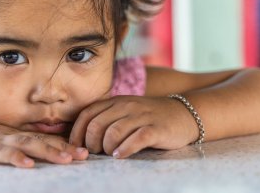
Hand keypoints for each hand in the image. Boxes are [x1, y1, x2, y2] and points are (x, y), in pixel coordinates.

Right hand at [0, 110, 88, 167]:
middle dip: (63, 147)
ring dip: (47, 151)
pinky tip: (27, 164)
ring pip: (25, 144)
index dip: (64, 143)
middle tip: (84, 155)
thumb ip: (12, 143)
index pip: (43, 138)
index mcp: (12, 134)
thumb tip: (33, 152)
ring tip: (66, 159)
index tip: (84, 151)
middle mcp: (7, 135)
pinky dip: (13, 158)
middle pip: (40, 140)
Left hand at [69, 96, 198, 157]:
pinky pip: (136, 138)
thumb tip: (80, 137)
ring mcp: (141, 116)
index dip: (77, 132)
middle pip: (96, 124)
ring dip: (106, 147)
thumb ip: (105, 118)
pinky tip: (119, 156)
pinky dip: (124, 149)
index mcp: (115, 102)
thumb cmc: (147, 118)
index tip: (76, 146)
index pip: (86, 114)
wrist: (183, 113)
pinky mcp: (156, 128)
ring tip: (109, 154)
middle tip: (95, 152)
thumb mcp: (124, 112)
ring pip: (113, 132)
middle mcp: (126, 106)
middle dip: (91, 142)